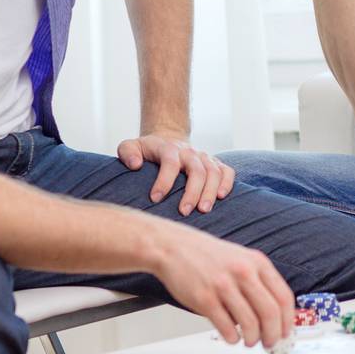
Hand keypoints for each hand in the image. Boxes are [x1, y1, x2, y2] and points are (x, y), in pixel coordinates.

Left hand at [118, 130, 234, 216]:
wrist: (168, 141)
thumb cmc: (147, 151)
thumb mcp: (131, 146)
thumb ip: (127, 152)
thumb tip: (135, 165)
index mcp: (169, 148)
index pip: (170, 163)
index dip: (164, 181)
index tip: (155, 199)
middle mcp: (189, 152)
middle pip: (197, 170)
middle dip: (192, 192)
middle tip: (184, 212)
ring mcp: (204, 157)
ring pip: (213, 172)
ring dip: (210, 191)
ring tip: (203, 210)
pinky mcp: (214, 163)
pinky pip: (227, 171)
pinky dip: (227, 183)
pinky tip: (221, 197)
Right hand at [152, 223, 294, 345]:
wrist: (174, 247)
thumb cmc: (208, 256)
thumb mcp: (242, 258)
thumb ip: (259, 280)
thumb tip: (275, 311)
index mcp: (257, 263)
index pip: (283, 297)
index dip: (288, 320)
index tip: (286, 332)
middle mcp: (244, 272)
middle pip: (270, 313)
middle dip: (273, 335)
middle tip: (270, 343)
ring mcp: (224, 286)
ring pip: (250, 323)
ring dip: (252, 339)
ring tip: (249, 341)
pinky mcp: (205, 299)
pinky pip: (226, 326)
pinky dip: (232, 338)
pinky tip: (231, 337)